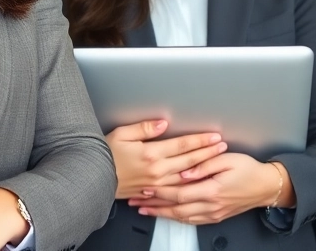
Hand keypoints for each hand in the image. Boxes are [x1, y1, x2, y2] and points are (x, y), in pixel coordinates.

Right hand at [106, 120, 226, 199]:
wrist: (94, 178)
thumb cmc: (105, 155)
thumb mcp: (122, 134)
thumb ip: (144, 128)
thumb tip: (162, 123)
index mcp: (150, 153)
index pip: (182, 145)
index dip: (199, 140)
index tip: (213, 135)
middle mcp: (156, 169)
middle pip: (189, 160)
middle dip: (208, 152)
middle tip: (222, 146)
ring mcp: (156, 182)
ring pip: (186, 175)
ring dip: (203, 167)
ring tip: (216, 160)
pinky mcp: (153, 191)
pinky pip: (176, 188)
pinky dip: (190, 182)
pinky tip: (199, 179)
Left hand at [129, 153, 287, 223]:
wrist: (266, 186)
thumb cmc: (249, 170)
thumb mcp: (227, 159)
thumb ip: (204, 164)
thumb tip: (185, 170)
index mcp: (212, 190)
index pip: (180, 193)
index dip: (161, 192)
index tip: (146, 188)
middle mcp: (211, 205)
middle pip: (176, 208)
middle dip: (154, 205)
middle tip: (137, 201)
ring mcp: (214, 213)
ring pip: (182, 217)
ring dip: (162, 214)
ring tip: (145, 210)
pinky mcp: (216, 216)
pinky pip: (192, 221)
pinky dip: (176, 218)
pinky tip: (167, 215)